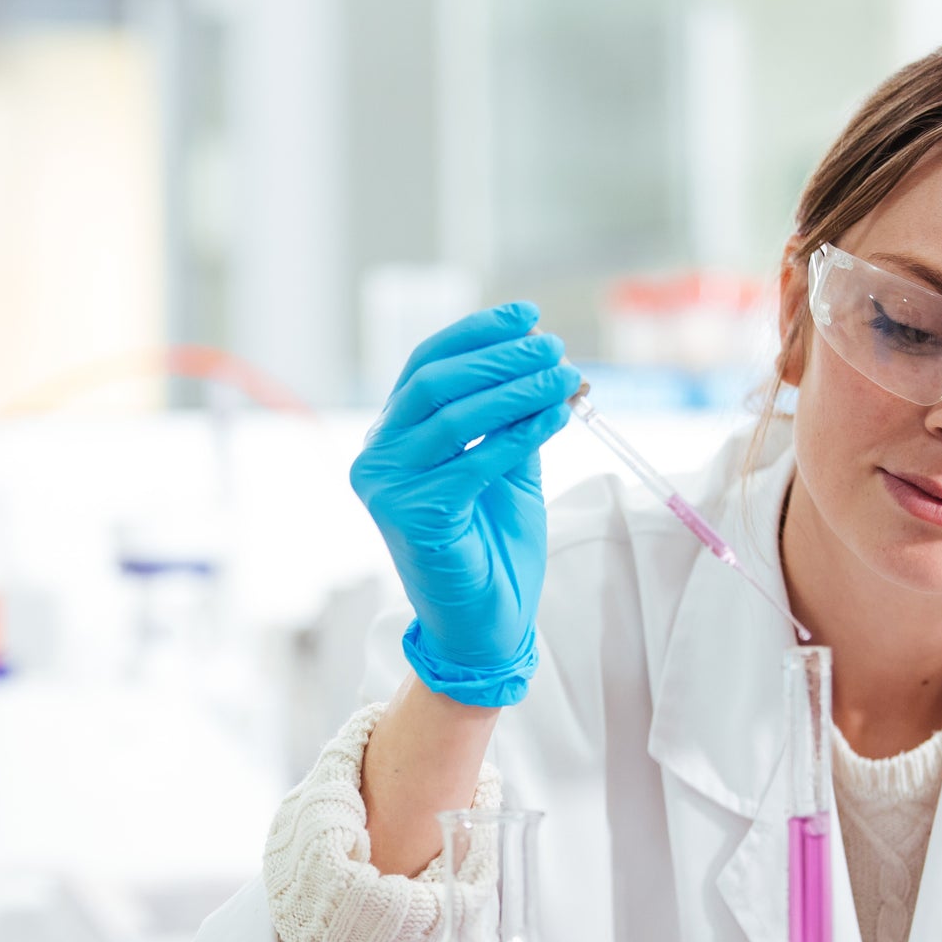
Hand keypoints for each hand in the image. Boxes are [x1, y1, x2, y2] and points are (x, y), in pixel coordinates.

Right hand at [350, 302, 580, 706]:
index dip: (477, 334)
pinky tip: (556, 417)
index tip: (528, 315)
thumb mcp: (507, 471)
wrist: (486, 626)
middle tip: (553, 347)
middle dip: (500, 358)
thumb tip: (544, 364)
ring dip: (516, 390)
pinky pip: (474, 462)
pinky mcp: (411, 514)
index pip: (426, 365)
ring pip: (455, 418)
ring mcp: (387, 487)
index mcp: (392, 438)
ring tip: (564, 376)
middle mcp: (378, 457)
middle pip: (435, 383)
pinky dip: (520, 435)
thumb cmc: (493, 550)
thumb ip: (512, 421)